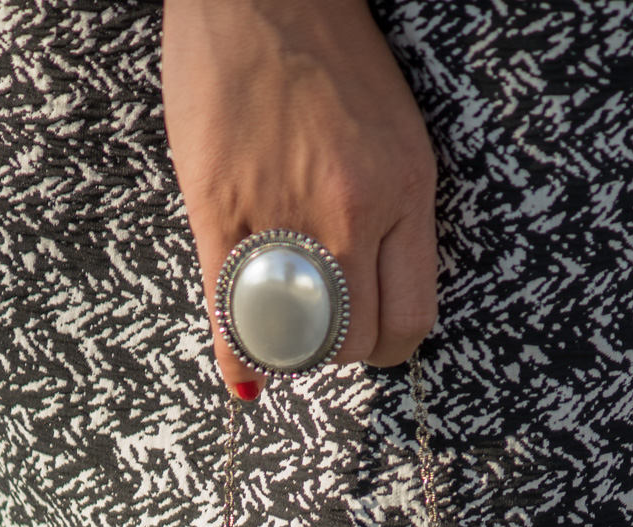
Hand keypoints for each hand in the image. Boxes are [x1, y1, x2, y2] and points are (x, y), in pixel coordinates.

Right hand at [161, 0, 437, 397]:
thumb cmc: (324, 48)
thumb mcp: (389, 132)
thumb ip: (390, 213)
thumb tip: (371, 297)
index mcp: (405, 189)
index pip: (410, 317)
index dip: (387, 344)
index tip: (368, 338)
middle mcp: (353, 212)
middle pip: (356, 339)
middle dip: (339, 350)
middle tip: (319, 331)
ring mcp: (286, 215)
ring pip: (298, 340)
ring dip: (290, 353)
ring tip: (281, 332)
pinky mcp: (222, 210)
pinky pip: (231, 315)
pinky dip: (237, 356)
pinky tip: (243, 373)